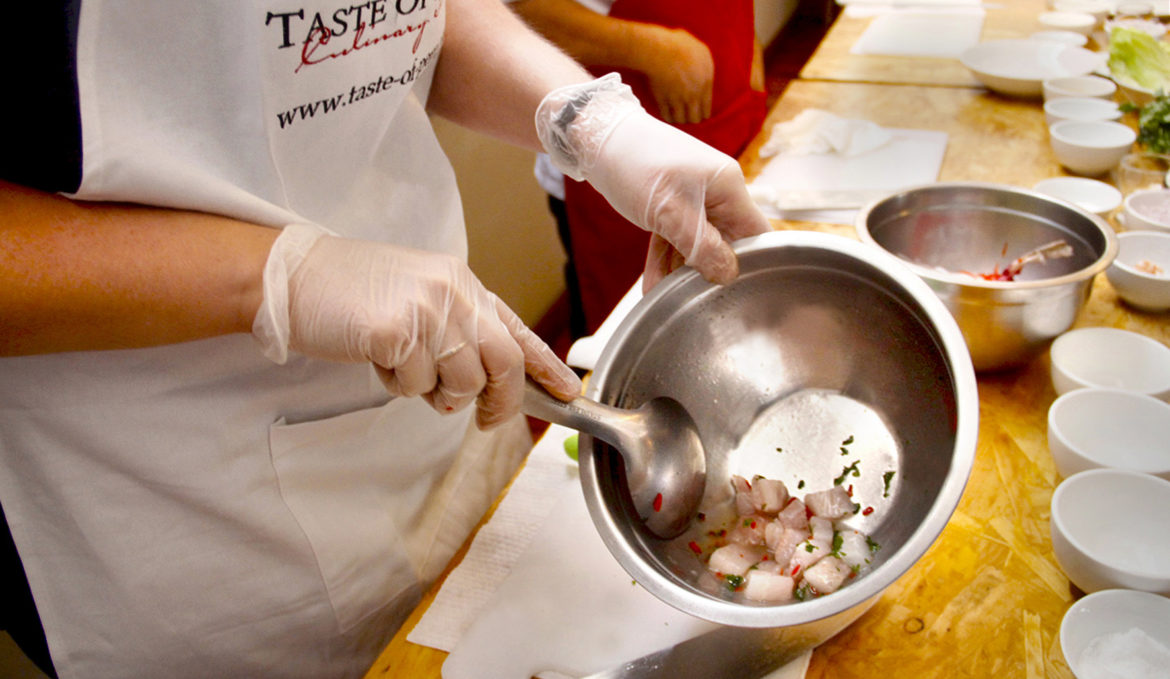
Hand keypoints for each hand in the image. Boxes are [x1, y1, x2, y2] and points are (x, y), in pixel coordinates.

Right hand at [254, 226, 581, 427]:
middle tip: (484, 420)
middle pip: (503, 362)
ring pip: (462, 382)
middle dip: (499, 401)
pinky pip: (417, 386)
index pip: (516, 329)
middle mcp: (452, 291)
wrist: (294, 276)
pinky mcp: (397, 331)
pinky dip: (398, 386)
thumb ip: (454, 328)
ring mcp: (426, 309)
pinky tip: (376, 358)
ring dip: (436, 394)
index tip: (569, 392)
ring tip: (404, 370)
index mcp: (461, 283)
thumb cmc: (350, 293)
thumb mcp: (416, 297)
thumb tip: (484, 382)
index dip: (546, 366)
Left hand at [589, 108, 770, 289]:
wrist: (595, 135)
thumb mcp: (670, 213)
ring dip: (679, 270)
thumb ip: (702, 246)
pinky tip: (653, 284)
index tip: (740, 292)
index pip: (755, 233)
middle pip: (725, 242)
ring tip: (665, 297)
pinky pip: (675, 236)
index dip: (752, 263)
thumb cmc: (635, 164)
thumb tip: (729, 274)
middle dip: (708, 271)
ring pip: (696, 243)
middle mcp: (717, 191)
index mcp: (728, 186)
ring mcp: (693, 196)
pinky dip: (664, 257)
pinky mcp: (670, 202)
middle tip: (694, 300)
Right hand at [637, 27, 713, 124]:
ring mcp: (677, 100)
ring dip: (679, 119)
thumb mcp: (701, 50)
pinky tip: (666, 114)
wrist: (659, 50)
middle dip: (691, 118)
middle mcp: (693, 95)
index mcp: (705, 83)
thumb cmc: (679, 44)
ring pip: (681, 120)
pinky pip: (666, 116)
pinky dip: (666, 117)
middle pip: (694, 119)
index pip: (706, 109)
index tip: (699, 112)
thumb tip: (703, 65)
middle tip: (688, 115)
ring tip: (677, 117)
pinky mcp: (662, 100)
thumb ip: (704, 62)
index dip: (702, 112)